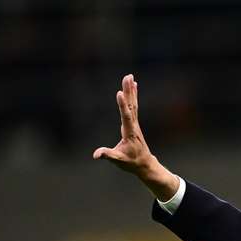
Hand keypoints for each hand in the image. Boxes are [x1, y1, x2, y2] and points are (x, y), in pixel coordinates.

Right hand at [93, 74, 178, 198]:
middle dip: (129, 91)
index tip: (120, 93)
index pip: (126, 116)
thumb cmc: (131, 162)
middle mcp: (133, 125)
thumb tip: (96, 155)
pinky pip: (133, 107)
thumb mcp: (118, 160)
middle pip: (131, 106)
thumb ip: (108, 155)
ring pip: (133, 104)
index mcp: (129, 132)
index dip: (123, 105)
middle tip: (127, 77)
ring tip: (129, 77)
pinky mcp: (134, 123)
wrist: (144, 164)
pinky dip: (133, 96)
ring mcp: (135, 123)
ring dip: (131, 90)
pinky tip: (134, 87)